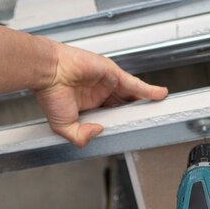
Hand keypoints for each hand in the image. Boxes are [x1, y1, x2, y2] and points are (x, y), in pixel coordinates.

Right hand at [32, 41, 167, 146]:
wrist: (49, 72)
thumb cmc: (50, 94)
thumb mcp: (63, 126)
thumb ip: (80, 136)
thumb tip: (98, 132)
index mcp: (88, 107)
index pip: (110, 117)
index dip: (120, 124)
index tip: (129, 131)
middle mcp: (100, 95)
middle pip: (124, 106)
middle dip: (136, 113)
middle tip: (148, 121)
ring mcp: (108, 84)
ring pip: (132, 95)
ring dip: (145, 103)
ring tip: (159, 110)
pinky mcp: (113, 74)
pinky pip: (135, 84)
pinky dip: (149, 90)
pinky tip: (160, 95)